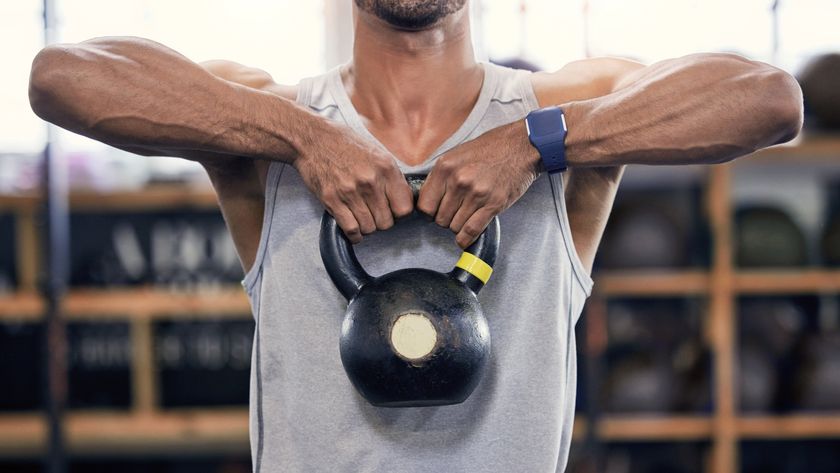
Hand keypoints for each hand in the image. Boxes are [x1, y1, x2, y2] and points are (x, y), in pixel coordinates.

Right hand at [293, 120, 412, 242]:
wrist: (312, 139)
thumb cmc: (345, 144)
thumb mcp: (377, 152)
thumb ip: (391, 175)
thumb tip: (403, 198)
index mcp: (385, 168)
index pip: (404, 208)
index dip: (399, 213)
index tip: (393, 210)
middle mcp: (370, 181)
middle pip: (386, 222)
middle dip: (382, 222)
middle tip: (375, 214)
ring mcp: (350, 192)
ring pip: (369, 228)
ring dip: (367, 227)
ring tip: (362, 217)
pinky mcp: (331, 200)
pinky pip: (351, 229)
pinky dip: (354, 234)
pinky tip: (354, 227)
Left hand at [417, 121, 540, 247]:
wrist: (521, 146)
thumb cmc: (490, 148)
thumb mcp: (457, 154)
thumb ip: (441, 176)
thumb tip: (428, 198)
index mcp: (445, 167)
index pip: (424, 205)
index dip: (429, 212)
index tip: (435, 212)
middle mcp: (458, 181)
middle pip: (440, 219)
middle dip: (446, 219)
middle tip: (455, 212)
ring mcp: (476, 194)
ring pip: (455, 226)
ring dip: (459, 226)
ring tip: (467, 216)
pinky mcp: (493, 204)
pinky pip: (471, 230)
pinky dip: (465, 239)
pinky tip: (465, 238)